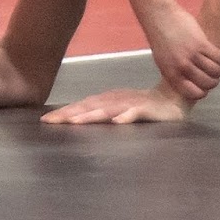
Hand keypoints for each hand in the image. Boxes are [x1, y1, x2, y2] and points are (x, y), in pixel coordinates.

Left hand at [42, 84, 188, 124]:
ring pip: (109, 110)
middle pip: (90, 108)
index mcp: (107, 101)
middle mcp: (116, 101)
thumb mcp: (119, 109)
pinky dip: (127, 117)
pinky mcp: (148, 109)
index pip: (82, 107)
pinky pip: (136, 113)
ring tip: (76, 122)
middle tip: (51, 122)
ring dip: (92, 116)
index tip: (45, 120)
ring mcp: (131, 105)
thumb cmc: (143, 106)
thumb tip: (74, 119)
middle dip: (70, 114)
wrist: (174, 97)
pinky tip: (118, 122)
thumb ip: (101, 113)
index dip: (64, 113)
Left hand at [143, 0, 219, 101]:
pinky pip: (219, 57)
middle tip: (215, 77)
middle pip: (207, 83)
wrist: (159, 17)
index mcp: (171, 74)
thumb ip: (175, 72)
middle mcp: (182, 67)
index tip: (205, 88)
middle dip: (214, 82)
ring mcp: (192, 55)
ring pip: (215, 71)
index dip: (202, 93)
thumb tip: (189, 81)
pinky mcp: (201, 43)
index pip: (192, 93)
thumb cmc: (160, 37)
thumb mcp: (162, 61)